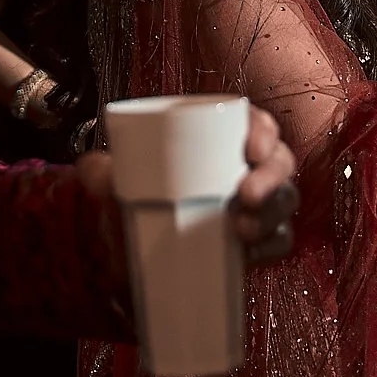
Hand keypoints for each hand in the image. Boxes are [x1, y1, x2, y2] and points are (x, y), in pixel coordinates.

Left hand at [76, 105, 298, 265]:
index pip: (254, 123)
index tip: (251, 145)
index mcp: (221, 140)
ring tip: (241, 228)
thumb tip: (93, 171)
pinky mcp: (257, 241)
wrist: (135, 251)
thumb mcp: (117, 182)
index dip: (262, 129)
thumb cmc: (137, 200)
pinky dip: (271, 245)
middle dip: (272, 175)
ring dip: (270, 213)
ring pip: (284, 201)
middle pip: (279, 161)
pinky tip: (250, 252)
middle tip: (245, 193)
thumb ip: (100, 172)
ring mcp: (255, 206)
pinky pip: (279, 241)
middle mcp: (245, 168)